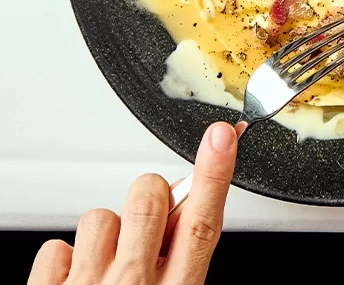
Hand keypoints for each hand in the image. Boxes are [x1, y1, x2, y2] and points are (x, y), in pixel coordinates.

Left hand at [28, 122, 240, 284]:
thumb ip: (182, 268)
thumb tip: (189, 223)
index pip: (203, 222)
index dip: (216, 173)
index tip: (224, 135)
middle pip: (150, 197)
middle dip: (151, 196)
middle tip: (147, 224)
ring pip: (99, 215)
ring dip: (105, 236)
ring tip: (105, 271)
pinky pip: (54, 248)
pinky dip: (63, 263)